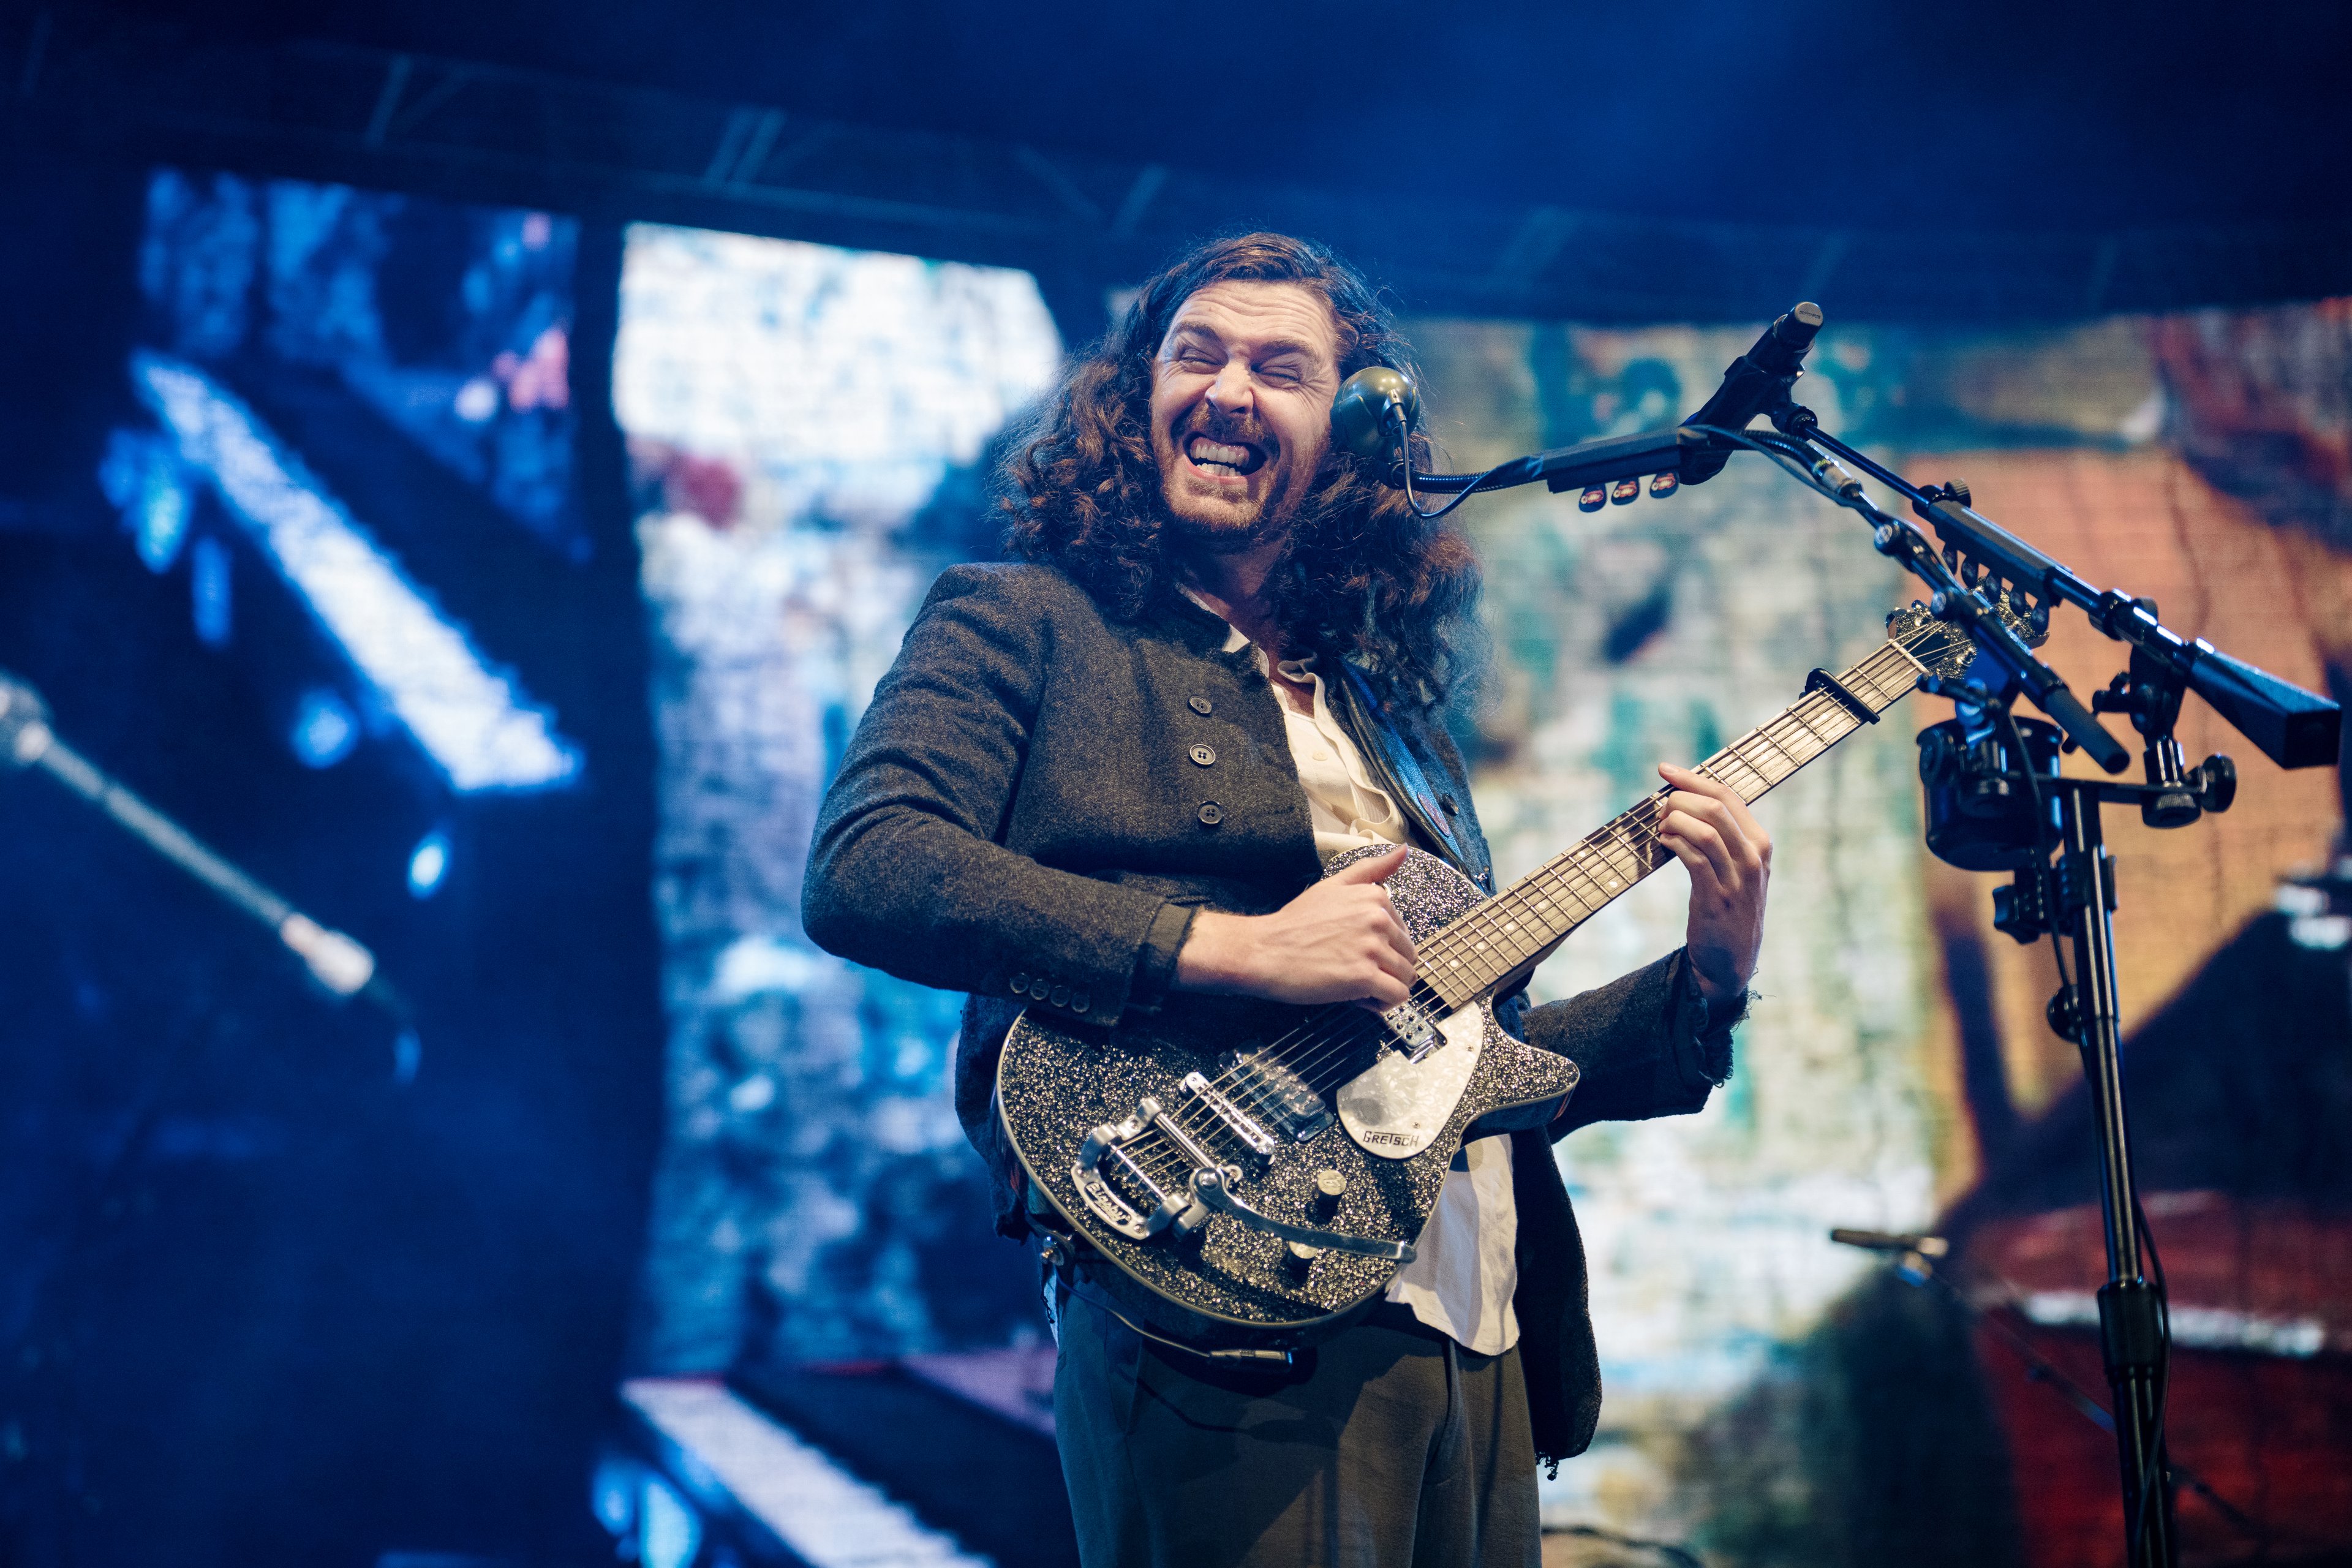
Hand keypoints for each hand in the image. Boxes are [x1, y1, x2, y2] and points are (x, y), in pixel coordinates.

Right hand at [1175, 845, 1417, 1007]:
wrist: (1265, 950)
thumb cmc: (1295, 923)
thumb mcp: (1332, 885)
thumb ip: (1371, 870)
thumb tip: (1404, 851)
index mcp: (1375, 898)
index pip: (1403, 932)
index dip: (1383, 948)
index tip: (1358, 953)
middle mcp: (1378, 919)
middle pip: (1408, 956)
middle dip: (1387, 969)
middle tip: (1354, 971)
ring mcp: (1372, 948)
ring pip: (1405, 977)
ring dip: (1385, 987)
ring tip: (1356, 986)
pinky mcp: (1364, 976)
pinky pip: (1397, 996)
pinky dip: (1383, 1003)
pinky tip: (1360, 999)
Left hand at [1656, 763, 1769, 1006]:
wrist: (1730, 961)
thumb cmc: (1728, 907)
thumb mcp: (1737, 868)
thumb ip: (1722, 837)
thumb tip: (1684, 802)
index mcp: (1760, 843)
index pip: (1729, 795)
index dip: (1693, 778)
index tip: (1665, 769)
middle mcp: (1754, 857)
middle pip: (1715, 806)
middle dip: (1679, 799)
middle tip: (1658, 810)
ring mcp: (1738, 878)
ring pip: (1704, 829)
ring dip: (1673, 821)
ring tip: (1659, 828)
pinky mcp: (1717, 897)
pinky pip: (1693, 858)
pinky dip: (1674, 843)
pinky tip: (1663, 843)